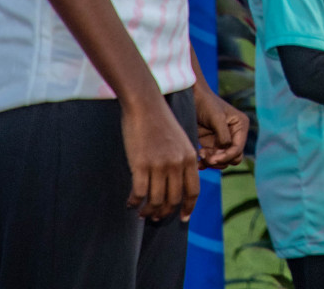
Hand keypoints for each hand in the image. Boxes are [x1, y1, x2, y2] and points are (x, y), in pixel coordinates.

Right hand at [121, 95, 200, 221]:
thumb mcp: (181, 141)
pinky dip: (134, 202)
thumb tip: (178, 183)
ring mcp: (160, 165)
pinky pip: (139, 192)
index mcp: (190, 158)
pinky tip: (130, 203)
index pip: (193, 191)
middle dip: (164, 213)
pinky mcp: (141, 164)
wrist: (145, 105)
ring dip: (148, 211)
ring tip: (142, 213)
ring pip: (156, 200)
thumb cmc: (161, 122)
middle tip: (155, 218)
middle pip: (174, 199)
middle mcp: (178, 164)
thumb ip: (183, 160)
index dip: (188, 208)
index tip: (183, 218)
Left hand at [193, 84, 247, 169]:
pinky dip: (206, 162)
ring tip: (200, 154)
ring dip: (211, 161)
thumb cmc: (205, 104)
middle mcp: (234, 134)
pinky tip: (198, 162)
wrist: (191, 98)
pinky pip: (212, 159)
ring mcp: (222, 140)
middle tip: (205, 156)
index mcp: (240, 126)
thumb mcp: (216, 118)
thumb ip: (223, 135)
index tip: (212, 159)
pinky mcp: (211, 144)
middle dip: (219, 159)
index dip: (227, 156)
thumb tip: (225, 149)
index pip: (238, 149)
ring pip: (222, 160)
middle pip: (232, 157)